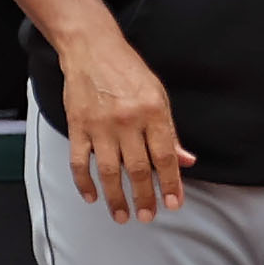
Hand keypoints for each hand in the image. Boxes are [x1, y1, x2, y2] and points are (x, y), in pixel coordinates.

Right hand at [59, 33, 193, 221]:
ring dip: (116, 197)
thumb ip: (170, 132)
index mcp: (152, 111)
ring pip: (110, 171)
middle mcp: (128, 120)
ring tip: (122, 215)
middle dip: (145, 197)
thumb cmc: (127, 71)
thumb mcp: (158, 96)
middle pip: (139, 169)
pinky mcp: (78, 125)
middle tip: (147, 216)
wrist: (91, 48)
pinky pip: (80, 161)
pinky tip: (92, 197)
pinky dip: (84, 182)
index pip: (165, 156)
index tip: (174, 203)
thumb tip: (185, 161)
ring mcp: (100, 124)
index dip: (171, 183)